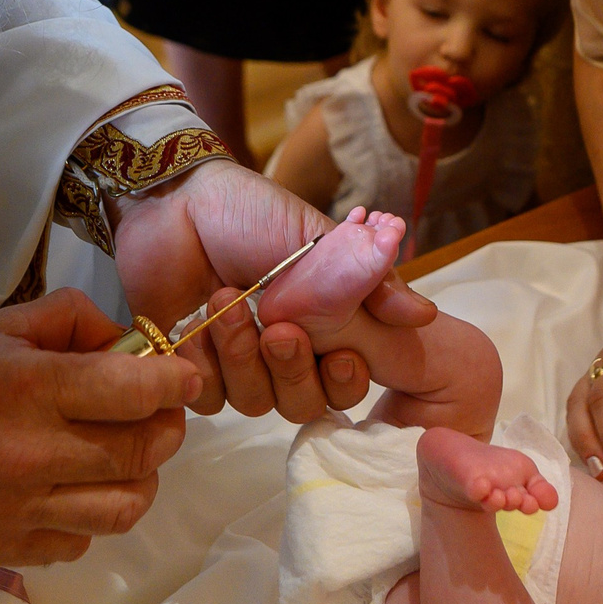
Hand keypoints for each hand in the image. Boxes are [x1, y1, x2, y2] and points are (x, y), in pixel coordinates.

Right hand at [0, 290, 197, 564]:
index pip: (132, 392)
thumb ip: (72, 321)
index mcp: (27, 389)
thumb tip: (131, 344)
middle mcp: (29, 456)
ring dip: (140, 480)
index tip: (184, 379)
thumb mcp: (0, 326)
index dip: (173, 384)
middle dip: (166, 430)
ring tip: (126, 459)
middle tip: (161, 416)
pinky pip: (80, 543)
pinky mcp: (6, 550)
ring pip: (122, 509)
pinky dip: (89, 516)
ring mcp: (18, 511)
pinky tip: (73, 489)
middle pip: (139, 454)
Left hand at [114, 161, 434, 420]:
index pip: (344, 384)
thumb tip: (424, 316)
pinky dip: (202, 365)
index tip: (340, 353)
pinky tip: (195, 323)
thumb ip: (368, 280)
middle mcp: (283, 352)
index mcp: (320, 326)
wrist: (178, 200)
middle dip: (292, 371)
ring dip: (241, 356)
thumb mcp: (316, 239)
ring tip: (226, 300)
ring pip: (253, 403)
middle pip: (302, 403)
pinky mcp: (191, 365)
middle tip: (278, 329)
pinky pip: (204, 397)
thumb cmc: (250, 212)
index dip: (344, 381)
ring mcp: (236, 362)